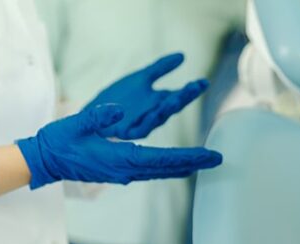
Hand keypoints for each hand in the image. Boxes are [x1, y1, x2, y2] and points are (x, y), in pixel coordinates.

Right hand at [16, 104, 221, 188]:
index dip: (189, 157)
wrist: (44, 161)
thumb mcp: (77, 123)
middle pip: (168, 167)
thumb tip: (118, 110)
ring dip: (184, 165)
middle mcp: (126, 170)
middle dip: (194, 162)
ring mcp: (123, 173)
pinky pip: (151, 170)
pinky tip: (178, 164)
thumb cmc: (59, 140)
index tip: (210, 156)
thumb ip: (97, 115)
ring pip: (161, 171)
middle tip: (219, 159)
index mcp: (120, 158)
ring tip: (205, 161)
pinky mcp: (119, 171)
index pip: (163, 159)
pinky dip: (169, 166)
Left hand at [83, 52, 207, 139]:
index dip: (191, 90)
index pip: (179, 96)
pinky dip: (143, 123)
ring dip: (166, 108)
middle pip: (171, 107)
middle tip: (195, 87)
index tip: (204, 81)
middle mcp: (154, 115)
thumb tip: (182, 55)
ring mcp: (140, 125)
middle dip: (184, 97)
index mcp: (159, 103)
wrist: (94, 115)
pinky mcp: (125, 132)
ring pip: (157, 118)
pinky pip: (137, 129)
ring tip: (175, 97)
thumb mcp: (141, 78)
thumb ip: (160, 68)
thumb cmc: (120, 98)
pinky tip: (151, 113)